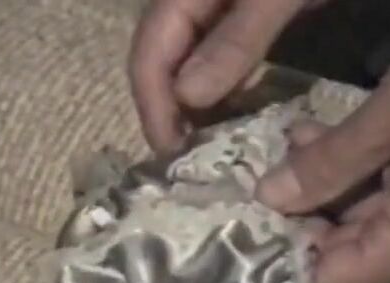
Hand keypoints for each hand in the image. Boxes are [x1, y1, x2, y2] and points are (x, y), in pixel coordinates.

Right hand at [128, 0, 313, 154]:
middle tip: (184, 159)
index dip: (153, 106)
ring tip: (202, 146)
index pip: (149, 54)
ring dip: (188, 105)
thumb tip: (188, 99)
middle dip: (166, 111)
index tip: (171, 153)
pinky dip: (216, 87)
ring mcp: (214, 6)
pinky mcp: (240, 13)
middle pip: (160, 60)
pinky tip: (227, 112)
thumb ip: (236, 39)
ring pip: (184, 61)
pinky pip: (213, 55)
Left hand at [256, 22, 389, 282]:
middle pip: (339, 256)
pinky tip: (316, 138)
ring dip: (316, 188)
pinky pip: (379, 199)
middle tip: (251, 187)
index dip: (283, 266)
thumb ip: (325, 165)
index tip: (243, 237)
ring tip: (282, 149)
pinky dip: (346, 173)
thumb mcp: (386, 122)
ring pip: (355, 222)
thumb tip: (268, 198)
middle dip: (293, 219)